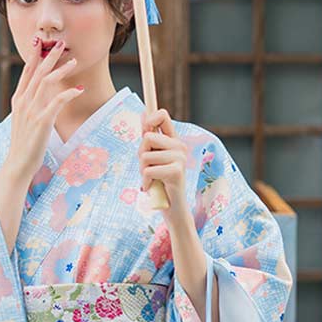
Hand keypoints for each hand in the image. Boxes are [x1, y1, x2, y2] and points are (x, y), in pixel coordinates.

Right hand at [6, 37, 83, 179]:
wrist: (18, 163)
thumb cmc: (24, 144)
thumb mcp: (23, 120)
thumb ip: (30, 105)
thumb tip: (39, 95)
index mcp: (18, 100)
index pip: (26, 72)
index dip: (34, 56)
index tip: (40, 42)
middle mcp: (24, 102)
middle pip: (38, 72)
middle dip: (49, 56)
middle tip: (60, 43)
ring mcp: (32, 111)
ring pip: (47, 82)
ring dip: (61, 70)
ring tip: (73, 62)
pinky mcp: (42, 121)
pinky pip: (57, 101)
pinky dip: (69, 93)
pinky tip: (79, 89)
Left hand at [138, 108, 189, 222]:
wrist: (172, 207)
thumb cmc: (160, 182)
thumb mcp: (153, 158)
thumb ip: (150, 138)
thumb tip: (143, 113)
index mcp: (173, 140)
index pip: (162, 115)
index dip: (149, 118)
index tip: (144, 130)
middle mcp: (179, 146)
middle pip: (147, 137)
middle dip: (141, 154)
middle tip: (148, 167)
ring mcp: (180, 158)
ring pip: (145, 156)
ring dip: (143, 171)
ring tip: (152, 179)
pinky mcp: (176, 172)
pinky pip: (148, 171)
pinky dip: (145, 182)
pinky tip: (153, 186)